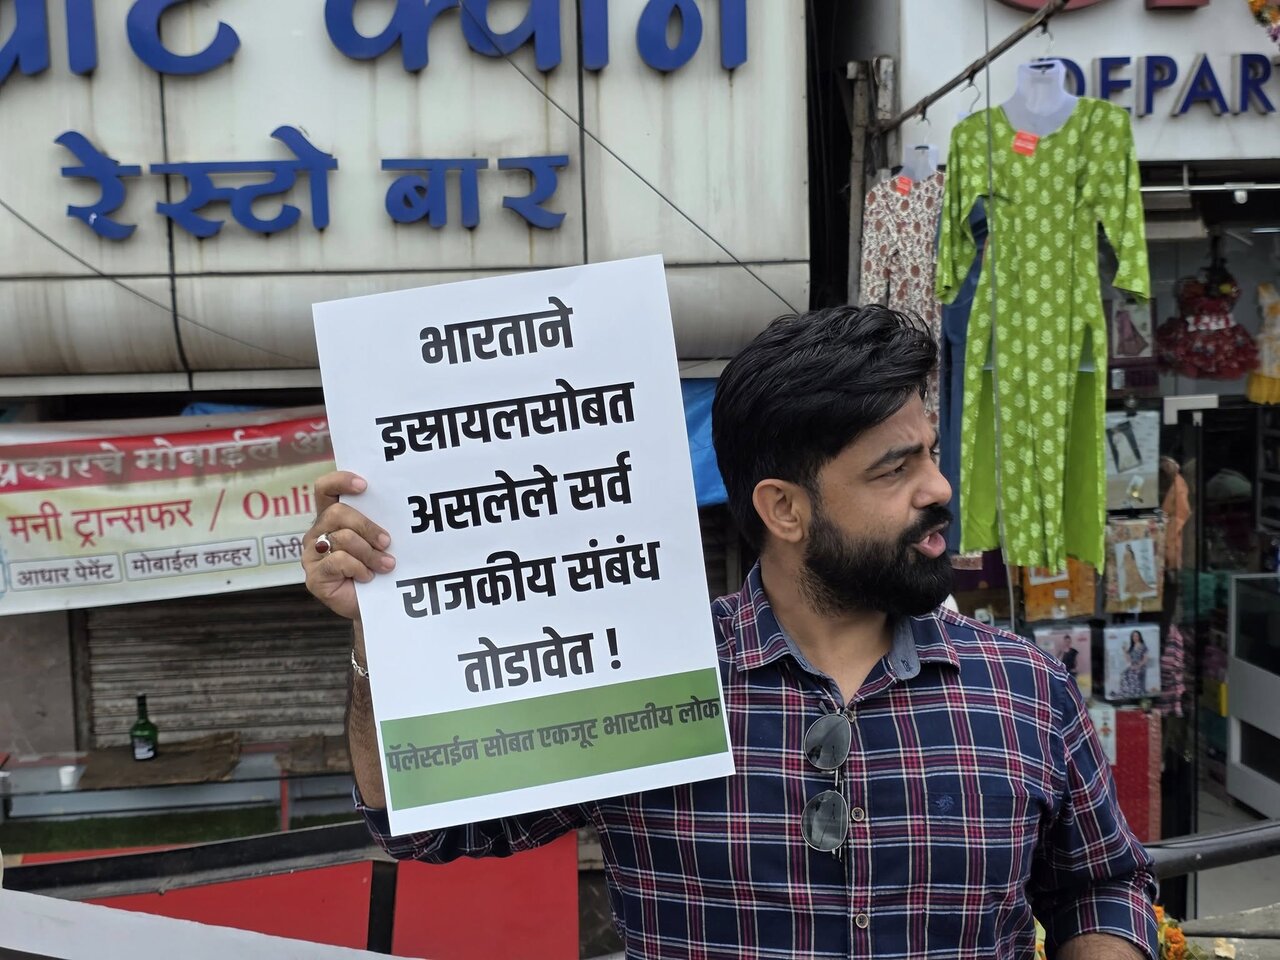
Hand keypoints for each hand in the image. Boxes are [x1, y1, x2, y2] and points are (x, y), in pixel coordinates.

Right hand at [303, 471, 395, 622]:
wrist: (377, 604)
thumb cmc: (379, 568)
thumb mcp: (378, 541)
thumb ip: (377, 522)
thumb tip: (397, 508)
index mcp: (331, 518)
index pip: (325, 489)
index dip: (340, 481)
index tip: (364, 485)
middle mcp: (317, 533)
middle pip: (337, 513)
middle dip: (367, 526)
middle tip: (387, 542)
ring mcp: (312, 555)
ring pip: (342, 538)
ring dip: (369, 553)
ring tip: (386, 565)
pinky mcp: (314, 577)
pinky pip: (338, 560)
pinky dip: (359, 568)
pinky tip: (367, 577)